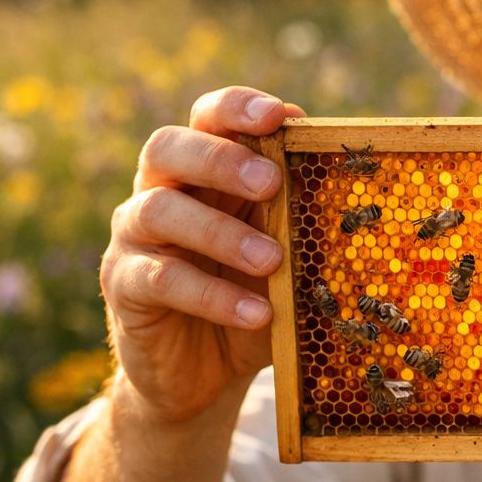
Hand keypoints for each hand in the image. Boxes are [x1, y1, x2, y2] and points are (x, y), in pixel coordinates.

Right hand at [100, 87, 304, 422]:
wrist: (205, 373)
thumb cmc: (255, 299)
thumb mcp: (290, 260)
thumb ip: (308, 222)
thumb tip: (357, 191)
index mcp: (204, 172)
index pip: (208, 118)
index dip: (237, 108)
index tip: (279, 117)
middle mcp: (161, 191)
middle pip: (168, 148)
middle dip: (221, 159)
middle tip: (271, 182)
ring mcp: (135, 236)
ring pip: (159, 210)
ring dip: (222, 232)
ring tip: (272, 261)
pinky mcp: (124, 285)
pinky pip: (160, 278)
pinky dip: (212, 295)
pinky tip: (257, 313)